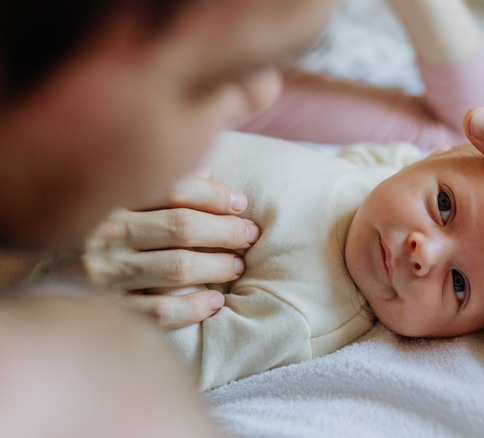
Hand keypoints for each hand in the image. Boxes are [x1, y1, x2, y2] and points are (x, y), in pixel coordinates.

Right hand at [68, 170, 259, 327]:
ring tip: (237, 264)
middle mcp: (102, 233)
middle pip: (182, 227)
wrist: (22, 273)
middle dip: (226, 231)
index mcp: (107, 198)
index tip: (241, 202)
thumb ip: (154, 182)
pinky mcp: (103, 308)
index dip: (215, 194)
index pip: (173, 188)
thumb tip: (207, 172)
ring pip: (177, 268)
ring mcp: (102, 274)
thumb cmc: (78, 228)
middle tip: (249, 235)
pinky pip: (158, 311)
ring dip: (217, 266)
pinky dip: (193, 308)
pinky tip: (215, 302)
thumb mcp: (106, 196)